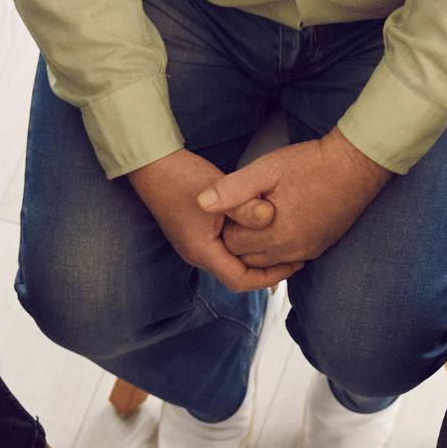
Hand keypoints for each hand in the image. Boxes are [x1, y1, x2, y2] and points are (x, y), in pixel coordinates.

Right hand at [129, 148, 299, 292]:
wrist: (152, 166)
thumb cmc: (181, 176)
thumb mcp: (219, 188)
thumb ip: (244, 206)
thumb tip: (270, 218)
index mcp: (202, 250)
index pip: (240, 281)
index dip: (269, 277)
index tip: (292, 265)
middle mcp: (197, 255)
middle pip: (237, 276)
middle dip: (267, 270)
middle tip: (294, 257)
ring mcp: (195, 247)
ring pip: (232, 263)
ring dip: (256, 258)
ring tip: (282, 246)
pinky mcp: (197, 236)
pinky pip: (226, 251)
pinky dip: (245, 248)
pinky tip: (261, 233)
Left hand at [202, 128, 390, 267]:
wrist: (355, 167)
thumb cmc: (311, 164)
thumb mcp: (266, 168)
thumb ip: (233, 188)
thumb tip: (201, 203)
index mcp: (275, 234)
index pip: (231, 244)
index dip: (225, 223)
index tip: (232, 204)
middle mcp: (291, 251)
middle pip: (246, 257)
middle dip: (238, 237)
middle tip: (240, 210)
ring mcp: (306, 252)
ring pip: (265, 262)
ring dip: (255, 245)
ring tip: (256, 218)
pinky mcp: (318, 249)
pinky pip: (286, 259)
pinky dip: (275, 248)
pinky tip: (274, 225)